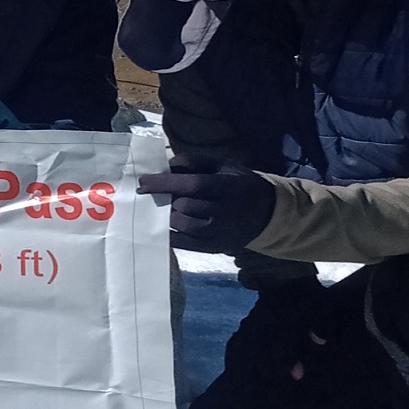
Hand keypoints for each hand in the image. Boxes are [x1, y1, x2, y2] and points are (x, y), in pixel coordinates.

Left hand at [136, 160, 279, 252]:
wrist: (265, 213)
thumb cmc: (237, 184)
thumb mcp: (223, 165)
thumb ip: (196, 161)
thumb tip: (169, 165)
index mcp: (229, 187)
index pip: (192, 185)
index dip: (165, 184)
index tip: (142, 182)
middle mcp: (225, 212)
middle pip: (186, 206)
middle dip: (165, 200)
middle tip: (154, 195)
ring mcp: (220, 233)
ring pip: (184, 226)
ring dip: (168, 216)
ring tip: (165, 208)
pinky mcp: (214, 248)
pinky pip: (186, 244)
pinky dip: (170, 235)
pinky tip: (162, 225)